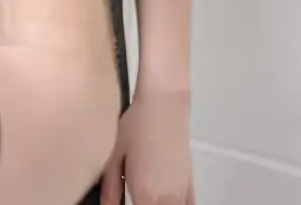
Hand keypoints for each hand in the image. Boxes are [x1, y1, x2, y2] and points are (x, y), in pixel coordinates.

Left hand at [101, 90, 194, 204]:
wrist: (163, 105)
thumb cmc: (136, 127)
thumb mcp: (113, 157)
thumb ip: (110, 189)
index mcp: (146, 196)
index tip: (121, 202)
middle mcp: (168, 199)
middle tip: (131, 194)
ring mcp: (181, 191)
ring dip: (157, 204)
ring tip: (143, 196)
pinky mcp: (190, 181)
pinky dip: (176, 204)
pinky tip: (164, 199)